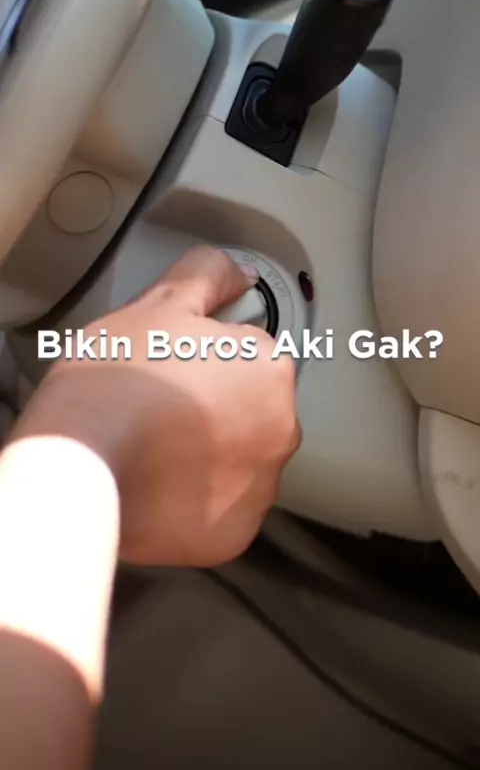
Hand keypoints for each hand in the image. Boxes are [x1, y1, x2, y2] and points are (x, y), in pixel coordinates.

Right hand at [13, 247, 300, 566]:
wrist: (82, 462)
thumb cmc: (117, 382)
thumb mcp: (160, 304)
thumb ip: (209, 277)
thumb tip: (239, 270)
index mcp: (270, 369)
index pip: (248, 357)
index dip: (206, 360)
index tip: (174, 370)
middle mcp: (281, 429)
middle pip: (249, 412)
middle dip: (214, 410)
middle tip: (160, 410)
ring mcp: (260, 487)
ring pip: (238, 463)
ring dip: (209, 457)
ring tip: (155, 450)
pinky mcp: (233, 535)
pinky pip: (221, 512)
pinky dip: (198, 504)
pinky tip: (160, 485)